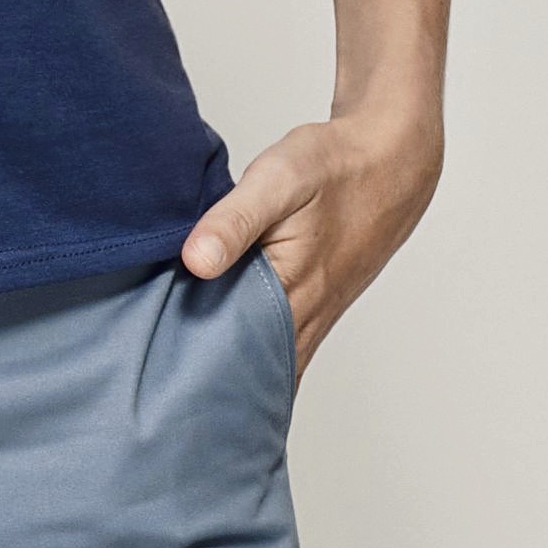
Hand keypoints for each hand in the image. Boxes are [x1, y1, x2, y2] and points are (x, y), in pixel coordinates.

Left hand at [178, 104, 440, 368]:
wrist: (390, 162)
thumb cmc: (336, 168)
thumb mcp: (280, 179)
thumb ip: (234, 220)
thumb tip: (195, 261)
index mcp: (292, 296)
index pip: (235, 362)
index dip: (195, 377)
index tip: (157, 382)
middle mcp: (304, 321)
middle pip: (246, 377)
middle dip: (202, 386)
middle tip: (157, 386)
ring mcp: (310, 321)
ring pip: (262, 368)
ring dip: (223, 371)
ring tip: (176, 374)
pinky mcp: (310, 311)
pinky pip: (273, 349)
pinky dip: (243, 352)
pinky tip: (213, 342)